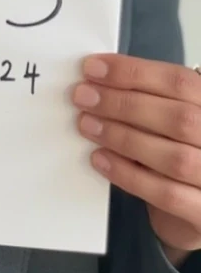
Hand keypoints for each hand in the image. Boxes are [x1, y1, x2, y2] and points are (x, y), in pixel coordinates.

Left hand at [73, 55, 200, 257]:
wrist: (198, 205)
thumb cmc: (182, 150)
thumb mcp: (171, 118)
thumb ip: (149, 99)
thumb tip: (99, 82)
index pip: (180, 82)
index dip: (134, 72)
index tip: (93, 68)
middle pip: (178, 119)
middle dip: (123, 104)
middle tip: (84, 97)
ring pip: (173, 158)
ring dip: (123, 138)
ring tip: (87, 125)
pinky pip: (166, 194)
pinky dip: (128, 175)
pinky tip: (100, 159)